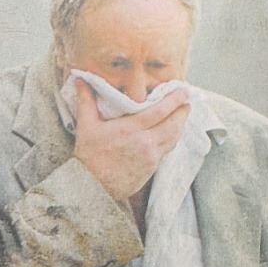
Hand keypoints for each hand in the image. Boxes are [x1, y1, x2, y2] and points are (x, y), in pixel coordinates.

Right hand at [70, 79, 189, 201]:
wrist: (93, 187)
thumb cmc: (88, 157)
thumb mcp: (86, 126)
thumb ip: (86, 101)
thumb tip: (80, 79)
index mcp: (130, 129)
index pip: (159, 111)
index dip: (174, 100)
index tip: (182, 90)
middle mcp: (145, 142)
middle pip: (173, 124)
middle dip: (183, 111)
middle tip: (187, 100)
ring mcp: (151, 157)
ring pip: (174, 138)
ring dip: (181, 124)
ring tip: (183, 114)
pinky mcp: (152, 168)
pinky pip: (168, 149)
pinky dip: (173, 138)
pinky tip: (172, 132)